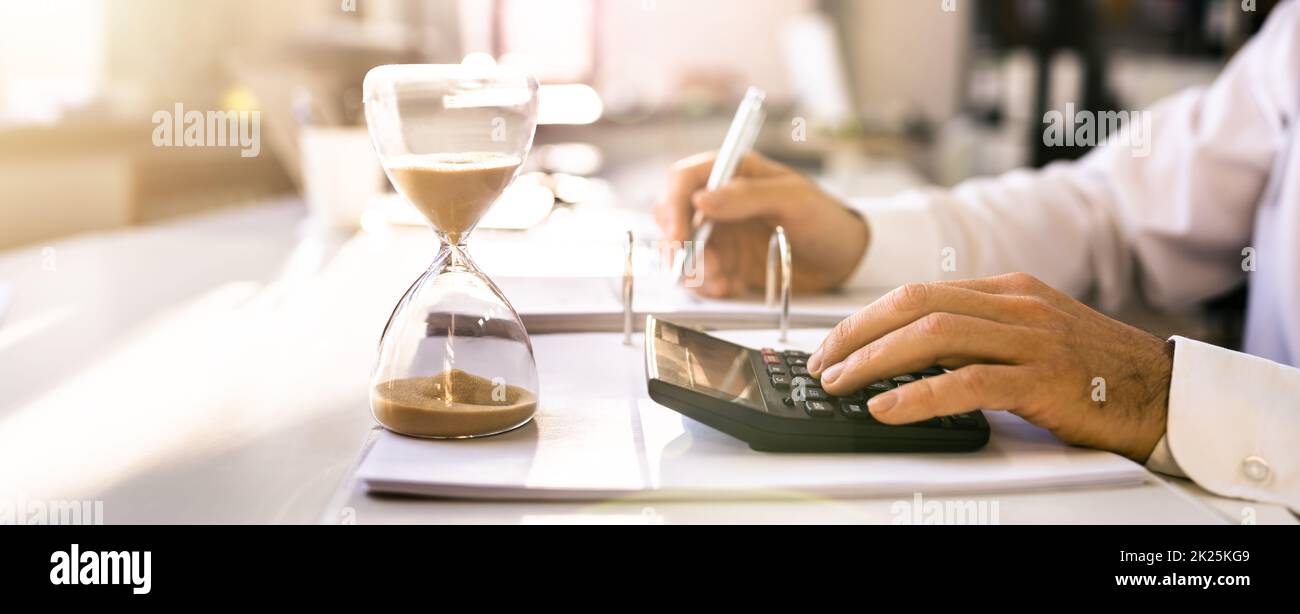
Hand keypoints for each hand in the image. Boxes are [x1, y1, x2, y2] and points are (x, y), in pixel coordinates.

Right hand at [654, 151, 869, 297]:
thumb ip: (747, 196)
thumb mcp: (793, 200)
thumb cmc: (824, 218)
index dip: (673, 207)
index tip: (680, 237)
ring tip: (722, 280)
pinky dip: (707, 285)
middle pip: (670, 216)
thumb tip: (700, 199)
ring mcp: (718, 234)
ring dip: (692, 269)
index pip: (682, 180)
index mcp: (731, 173)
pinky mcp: (724, 262)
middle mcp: (717, 202)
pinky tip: (731, 286)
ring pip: (679, 250)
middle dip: (678, 245)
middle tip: (702, 267)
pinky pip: (698, 275)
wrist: (843, 258)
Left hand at [807, 273, 1173, 461]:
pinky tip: (886, 406)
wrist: (1162, 391)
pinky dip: (918, 394)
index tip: (834, 344)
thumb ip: (978, 331)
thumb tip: (908, 350)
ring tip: (840, 384)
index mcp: (1007, 289)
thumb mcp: (1030, 333)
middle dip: (856, 334)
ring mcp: (1031, 339)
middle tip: (822, 363)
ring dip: (874, 360)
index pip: (918, 293)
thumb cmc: (1091, 368)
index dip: (866, 319)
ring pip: (933, 336)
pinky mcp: (1043, 379)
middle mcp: (1015, 305)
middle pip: (914, 306)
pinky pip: (966, 383)